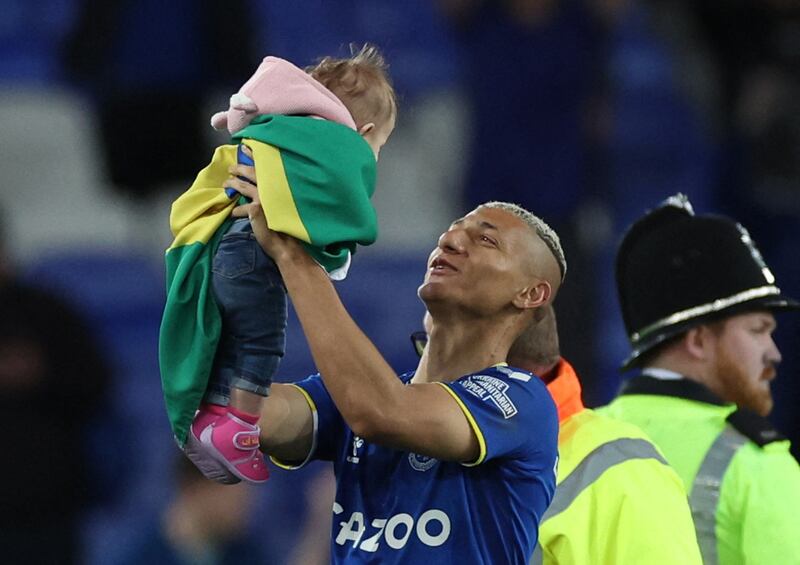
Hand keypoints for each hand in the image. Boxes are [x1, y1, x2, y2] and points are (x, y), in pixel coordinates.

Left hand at [228, 146, 308, 266]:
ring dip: (232, 185)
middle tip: (232, 168)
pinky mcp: (255, 209)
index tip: (246, 148)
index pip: (265, 165)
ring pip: (243, 186)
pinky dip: (236, 211)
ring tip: (227, 184)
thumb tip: (261, 186)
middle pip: (251, 172)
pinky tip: (234, 214)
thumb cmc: (288, 225)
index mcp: (279, 184)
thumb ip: (273, 194)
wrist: (287, 244)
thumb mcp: (282, 205)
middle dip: (239, 168)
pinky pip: (241, 208)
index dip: (255, 156)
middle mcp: (271, 188)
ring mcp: (263, 198)